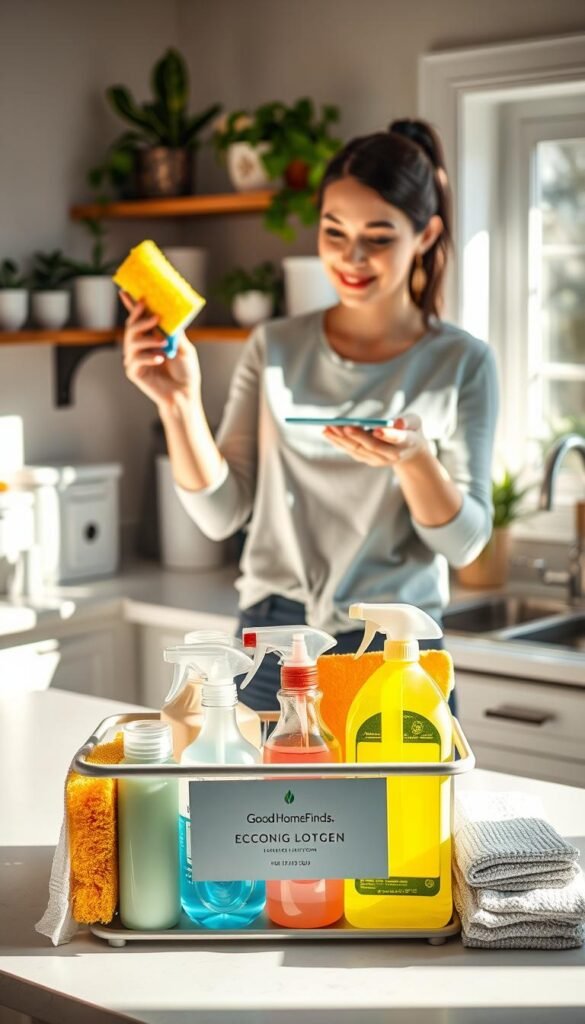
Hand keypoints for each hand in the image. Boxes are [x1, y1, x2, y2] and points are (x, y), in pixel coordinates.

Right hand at [120, 291, 201, 410]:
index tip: (126, 292)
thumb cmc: (185, 372)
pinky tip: (160, 358)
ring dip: (148, 339)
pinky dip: (148, 357)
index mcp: (151, 337)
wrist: (185, 394)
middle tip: (156, 318)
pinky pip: (135, 360)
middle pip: (132, 327)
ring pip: (131, 341)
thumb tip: (168, 313)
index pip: (139, 319)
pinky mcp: (134, 372)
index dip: (132, 306)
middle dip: (141, 319)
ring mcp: (135, 359)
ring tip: (163, 344)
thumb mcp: (183, 347)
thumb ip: (174, 332)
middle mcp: (141, 346)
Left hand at [323, 413, 427, 466]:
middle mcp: (392, 455)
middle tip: (344, 426)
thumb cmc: (411, 430)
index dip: (388, 435)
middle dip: (357, 436)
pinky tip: (327, 432)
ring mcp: (378, 460)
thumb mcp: (415, 422)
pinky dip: (338, 442)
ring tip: (329, 427)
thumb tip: (397, 422)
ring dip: (342, 439)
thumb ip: (409, 421)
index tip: (377, 429)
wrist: (409, 451)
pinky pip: (351, 451)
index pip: (398, 440)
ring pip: (358, 450)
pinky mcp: (367, 459)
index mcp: (408, 443)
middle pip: (373, 446)